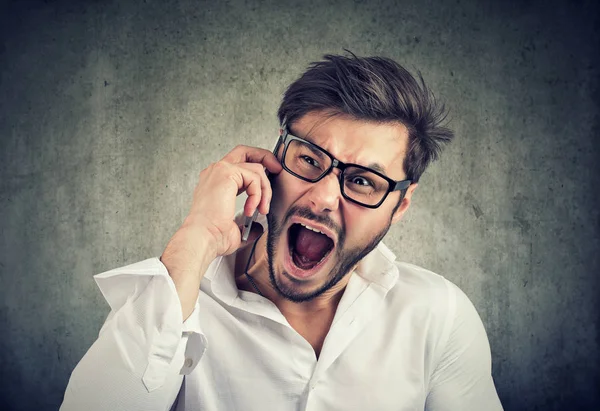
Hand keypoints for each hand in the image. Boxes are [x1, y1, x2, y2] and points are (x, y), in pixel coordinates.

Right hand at [161, 145, 281, 319]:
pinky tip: (251, 209)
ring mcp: (220, 170)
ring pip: (255, 169)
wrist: (203, 238)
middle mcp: (215, 172)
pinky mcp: (226, 173)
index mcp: (215, 182)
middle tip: (277, 170)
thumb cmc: (213, 236)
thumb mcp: (235, 229)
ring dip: (265, 190)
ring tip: (261, 210)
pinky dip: (258, 194)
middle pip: (244, 152)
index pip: (238, 163)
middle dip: (265, 158)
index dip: (257, 166)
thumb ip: (247, 223)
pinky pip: (254, 178)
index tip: (270, 178)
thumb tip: (259, 228)